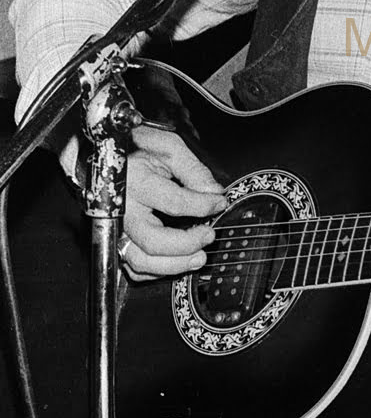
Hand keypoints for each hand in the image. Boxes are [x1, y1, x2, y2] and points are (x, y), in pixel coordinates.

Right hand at [117, 125, 226, 280]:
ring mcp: (115, 227)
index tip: (219, 203)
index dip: (203, 206)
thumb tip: (214, 193)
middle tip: (209, 235)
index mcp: (135, 182)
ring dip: (174, 265)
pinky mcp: (114, 239)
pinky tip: (176, 262)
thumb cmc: (135, 148)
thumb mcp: (167, 147)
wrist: (104, 155)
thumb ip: (193, 170)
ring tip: (199, 257)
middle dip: (188, 244)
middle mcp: (121, 209)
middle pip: (154, 241)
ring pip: (141, 260)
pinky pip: (131, 267)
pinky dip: (156, 270)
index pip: (175, 203)